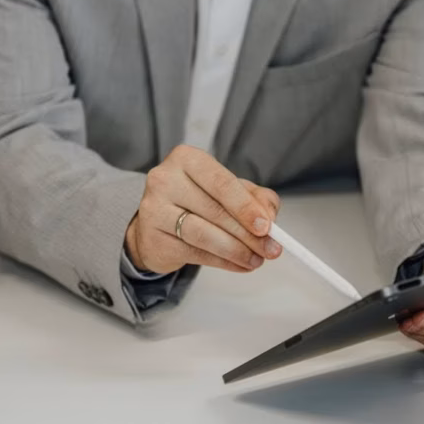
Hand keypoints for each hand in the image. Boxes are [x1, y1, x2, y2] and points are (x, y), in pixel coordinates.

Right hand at [125, 145, 281, 274]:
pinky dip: (223, 262)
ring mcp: (154, 210)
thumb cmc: (197, 201)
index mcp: (187, 159)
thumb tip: (269, 218)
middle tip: (270, 249)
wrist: (158, 224)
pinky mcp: (152, 238)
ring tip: (256, 259)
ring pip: (203, 235)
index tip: (267, 227)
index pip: (222, 183)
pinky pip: (194, 253)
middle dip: (248, 234)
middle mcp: (165, 180)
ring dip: (236, 251)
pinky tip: (239, 265)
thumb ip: (255, 198)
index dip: (246, 207)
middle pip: (215, 211)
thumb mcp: (230, 191)